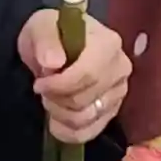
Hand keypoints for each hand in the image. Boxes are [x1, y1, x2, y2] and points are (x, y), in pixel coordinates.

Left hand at [19, 13, 131, 144]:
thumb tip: (53, 62)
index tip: (39, 83)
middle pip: (84, 100)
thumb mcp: (41, 28)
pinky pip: (89, 132)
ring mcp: (119, 92)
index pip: (88, 75)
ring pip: (86, 118)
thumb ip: (47, 41)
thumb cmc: (51, 34)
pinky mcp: (111, 111)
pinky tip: (56, 120)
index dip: (59, 85)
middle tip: (43, 88)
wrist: (55, 46)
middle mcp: (121, 69)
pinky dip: (67, 131)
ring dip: (59, 113)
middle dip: (56, 98)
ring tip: (51, 99)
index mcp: (109, 44)